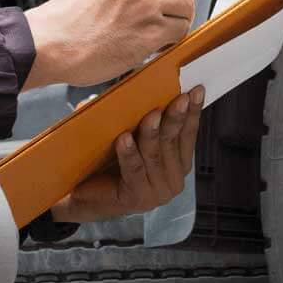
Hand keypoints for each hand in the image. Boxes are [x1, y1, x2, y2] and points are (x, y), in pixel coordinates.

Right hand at [23, 0, 193, 87]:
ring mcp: (145, 1)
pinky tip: (158, 42)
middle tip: (156, 16)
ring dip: (176, 19)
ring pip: (184, 5)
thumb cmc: (65, 19)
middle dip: (169, 2)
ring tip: (161, 30)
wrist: (52, 44)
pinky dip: (173, 38)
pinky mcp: (152, 29)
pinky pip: (180, 29)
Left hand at [50, 86, 203, 222]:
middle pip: (174, 143)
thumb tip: (143, 84)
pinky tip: (124, 138)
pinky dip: (129, 153)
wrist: (86, 196)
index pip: (189, 135)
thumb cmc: (111, 163)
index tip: (196, 91)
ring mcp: (157, 192)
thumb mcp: (134, 138)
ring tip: (151, 115)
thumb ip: (144, 119)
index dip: (193, 112)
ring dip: (152, 133)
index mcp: (178, 164)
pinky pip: (134, 169)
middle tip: (179, 98)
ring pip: (155, 155)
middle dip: (176, 118)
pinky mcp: (137, 198)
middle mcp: (173, 180)